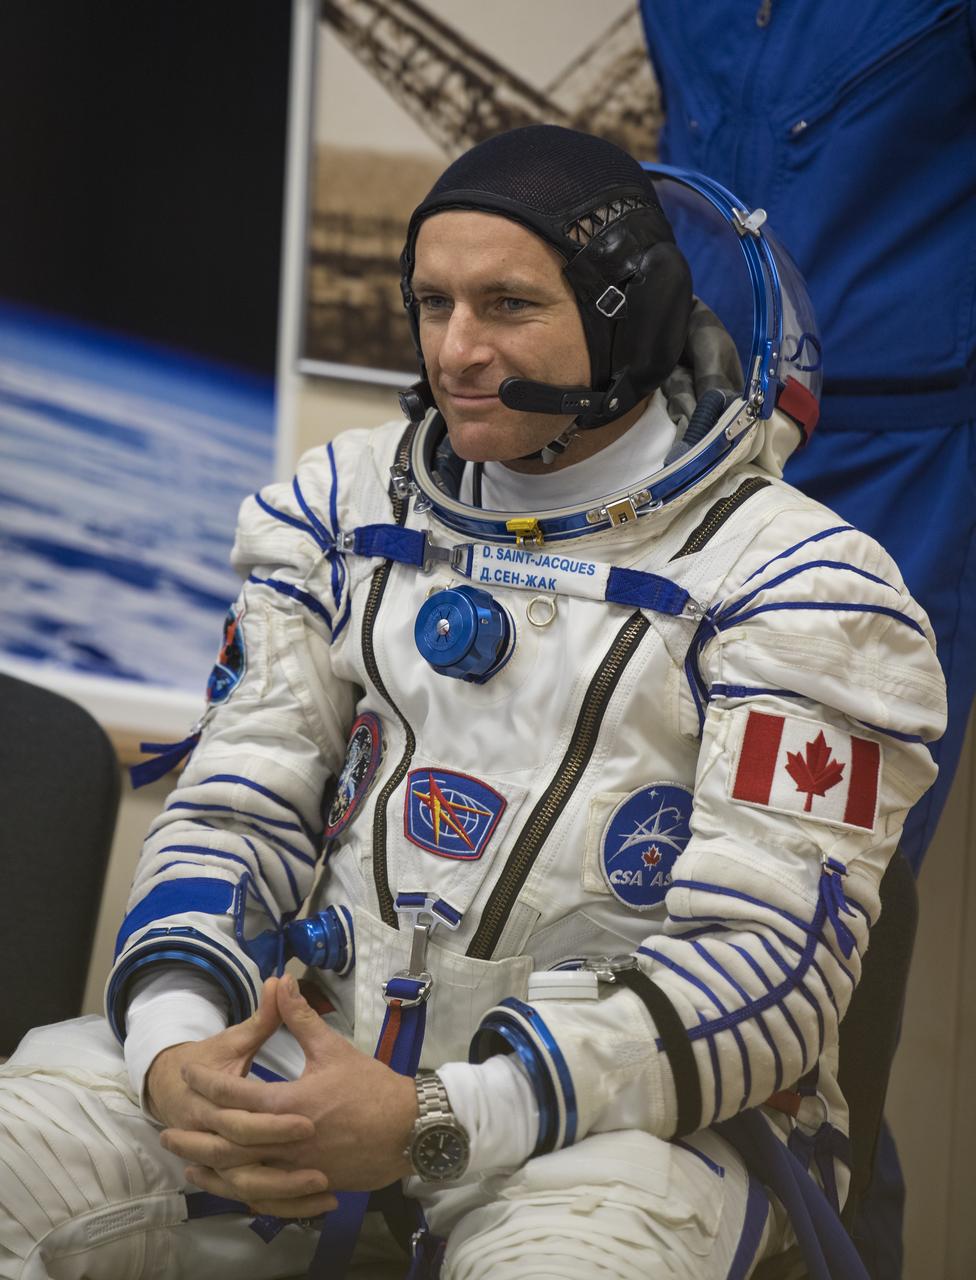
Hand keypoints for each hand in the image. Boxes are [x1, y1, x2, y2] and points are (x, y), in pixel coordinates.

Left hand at [160, 974, 417, 1211]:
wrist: (407, 1128)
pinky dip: (238, 1189)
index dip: (208, 1082)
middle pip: (229, 1143)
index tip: (188, 1071)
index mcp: (291, 1104)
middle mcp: (288, 1140)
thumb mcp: (333, 1048)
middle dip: (195, 1137)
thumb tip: (281, 980)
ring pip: (241, 1174)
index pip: (236, 1096)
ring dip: (209, 1169)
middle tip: (166, 1130)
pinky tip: (223, 1184)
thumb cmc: (370, 1086)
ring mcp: (297, 1167)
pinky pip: (264, 1193)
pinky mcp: (307, 1184)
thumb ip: (300, 1018)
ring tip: (184, 1162)